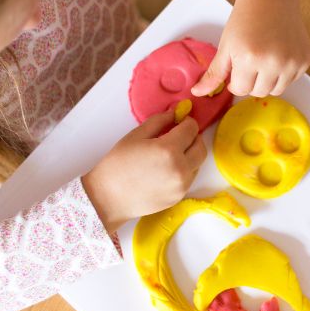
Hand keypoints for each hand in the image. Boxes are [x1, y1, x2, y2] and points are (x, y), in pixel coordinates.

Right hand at [82, 111, 206, 230]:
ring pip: (198, 163)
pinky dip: (185, 168)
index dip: (187, 122)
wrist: (108, 198)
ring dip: (191, 154)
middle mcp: (180, 169)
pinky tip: (167, 168)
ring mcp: (181, 185)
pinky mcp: (179, 196)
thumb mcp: (136, 136)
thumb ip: (160, 121)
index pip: (191, 129)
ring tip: (171, 152)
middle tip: (180, 135)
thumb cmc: (117, 164)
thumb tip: (176, 112)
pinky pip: (190, 177)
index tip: (181, 120)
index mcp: (169, 150)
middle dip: (194, 137)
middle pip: (201, 147)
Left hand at [191, 0, 309, 97]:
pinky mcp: (305, 60)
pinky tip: (279, 52)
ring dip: (268, 80)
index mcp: (250, 59)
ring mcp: (292, 62)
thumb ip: (214, 73)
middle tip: (251, 60)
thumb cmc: (245, 19)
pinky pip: (291, 79)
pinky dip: (284, 72)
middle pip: (259, 92)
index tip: (237, 65)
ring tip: (264, 57)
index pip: (241, 90)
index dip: (236, 80)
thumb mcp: (226, 45)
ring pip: (277, 90)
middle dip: (252, 81)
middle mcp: (274, 63)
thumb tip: (197, 93)